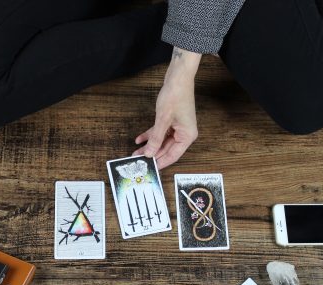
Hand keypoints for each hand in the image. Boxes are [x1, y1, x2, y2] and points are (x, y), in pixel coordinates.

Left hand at [133, 47, 200, 168]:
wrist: (178, 77)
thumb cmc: (175, 96)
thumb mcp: (162, 120)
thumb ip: (156, 139)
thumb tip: (149, 153)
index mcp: (187, 136)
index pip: (173, 156)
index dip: (160, 162)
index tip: (150, 169)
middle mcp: (184, 133)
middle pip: (166, 149)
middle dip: (152, 154)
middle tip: (138, 160)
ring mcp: (178, 127)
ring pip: (161, 141)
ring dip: (149, 146)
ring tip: (135, 152)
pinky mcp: (171, 121)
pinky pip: (160, 132)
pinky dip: (150, 135)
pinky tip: (139, 139)